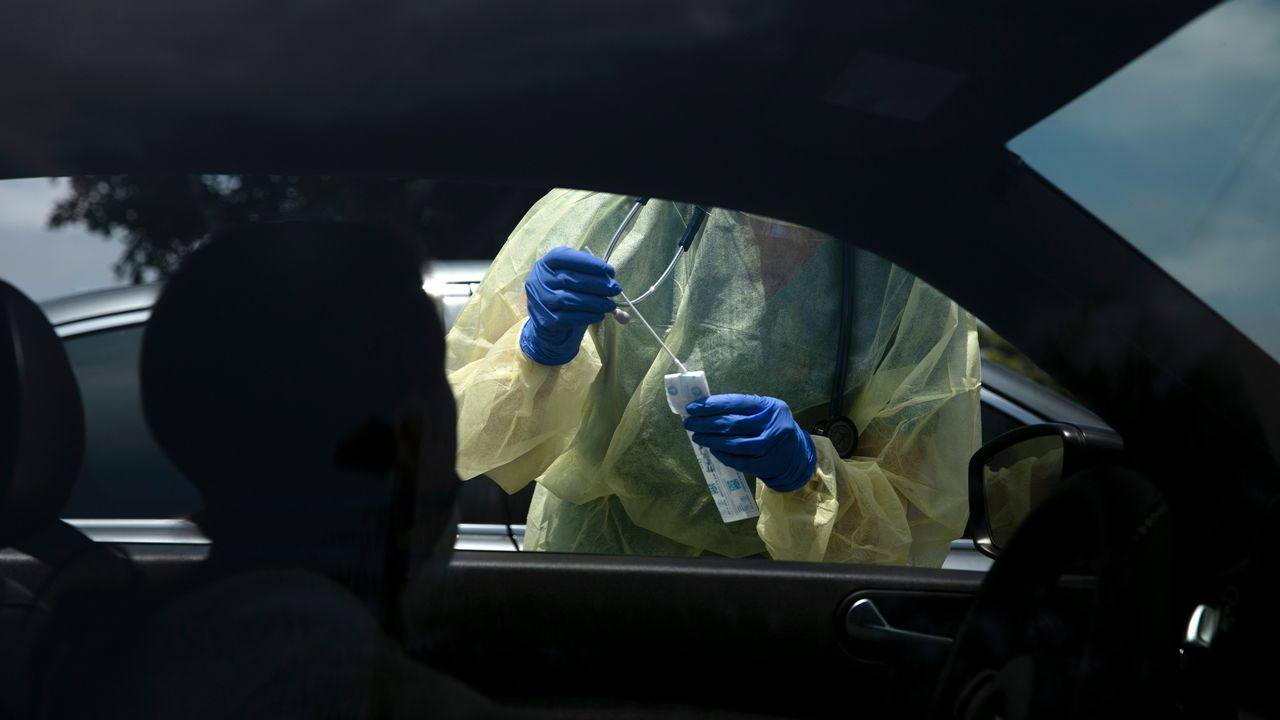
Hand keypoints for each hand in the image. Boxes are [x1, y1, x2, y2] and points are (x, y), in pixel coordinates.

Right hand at [519, 247, 619, 365]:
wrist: (549, 321)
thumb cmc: (565, 293)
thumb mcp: (573, 278)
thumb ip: (587, 274)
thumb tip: (610, 277)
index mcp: (546, 264)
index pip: (565, 257)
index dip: (588, 263)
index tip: (609, 270)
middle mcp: (538, 280)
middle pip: (569, 278)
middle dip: (596, 283)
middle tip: (616, 289)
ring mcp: (539, 300)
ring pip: (569, 299)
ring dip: (594, 302)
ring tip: (611, 305)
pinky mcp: (544, 320)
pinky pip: (567, 318)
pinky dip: (586, 316)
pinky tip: (600, 315)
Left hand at [683, 394, 816, 492]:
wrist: (795, 454)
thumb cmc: (772, 427)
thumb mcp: (764, 411)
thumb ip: (741, 409)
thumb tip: (705, 409)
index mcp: (769, 407)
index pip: (735, 403)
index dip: (711, 405)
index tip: (692, 408)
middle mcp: (771, 426)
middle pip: (731, 424)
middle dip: (705, 423)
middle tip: (688, 423)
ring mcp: (769, 447)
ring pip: (733, 444)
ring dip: (710, 440)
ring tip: (697, 437)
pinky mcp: (764, 465)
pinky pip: (737, 461)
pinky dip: (722, 455)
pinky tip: (712, 450)